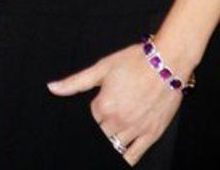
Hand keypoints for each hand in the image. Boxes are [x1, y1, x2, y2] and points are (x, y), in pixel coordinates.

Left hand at [47, 44, 182, 164]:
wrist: (166, 63)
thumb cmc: (135, 61)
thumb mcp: (102, 67)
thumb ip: (75, 82)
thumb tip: (53, 88)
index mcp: (103, 106)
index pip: (91, 118)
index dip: (95, 111)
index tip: (101, 106)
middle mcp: (118, 121)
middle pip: (101, 134)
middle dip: (101, 128)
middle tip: (107, 120)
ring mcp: (135, 130)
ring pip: (115, 147)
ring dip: (111, 141)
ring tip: (113, 132)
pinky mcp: (151, 134)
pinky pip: (134, 156)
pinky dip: (125, 158)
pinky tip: (120, 155)